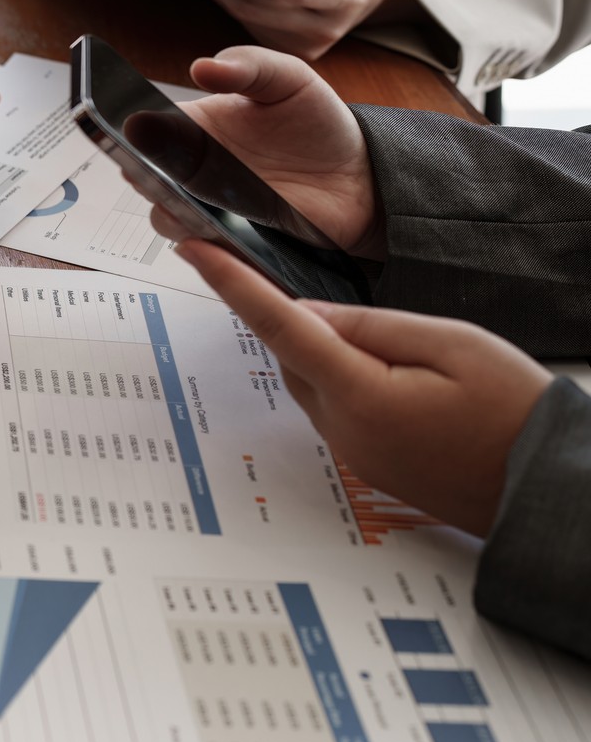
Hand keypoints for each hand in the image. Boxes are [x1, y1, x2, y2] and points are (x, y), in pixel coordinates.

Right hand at [136, 45, 383, 258]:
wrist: (362, 178)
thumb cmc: (321, 125)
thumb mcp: (290, 78)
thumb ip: (249, 65)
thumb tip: (202, 67)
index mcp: (196, 124)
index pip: (147, 128)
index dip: (134, 132)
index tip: (135, 132)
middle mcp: (194, 166)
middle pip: (144, 175)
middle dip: (142, 174)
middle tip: (154, 169)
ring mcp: (210, 204)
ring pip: (164, 214)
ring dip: (169, 209)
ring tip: (187, 200)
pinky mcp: (230, 235)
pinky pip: (200, 244)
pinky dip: (200, 239)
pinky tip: (213, 225)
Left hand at [174, 240, 548, 536]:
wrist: (547, 490)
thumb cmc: (515, 412)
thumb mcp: (452, 345)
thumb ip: (373, 326)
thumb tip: (309, 314)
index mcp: (359, 395)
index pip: (278, 327)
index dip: (232, 284)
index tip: (194, 251)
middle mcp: (342, 430)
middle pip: (293, 356)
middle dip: (303, 321)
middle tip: (355, 306)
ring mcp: (353, 453)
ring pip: (313, 383)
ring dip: (332, 354)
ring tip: (406, 350)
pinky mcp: (368, 464)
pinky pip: (337, 410)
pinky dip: (348, 382)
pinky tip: (400, 378)